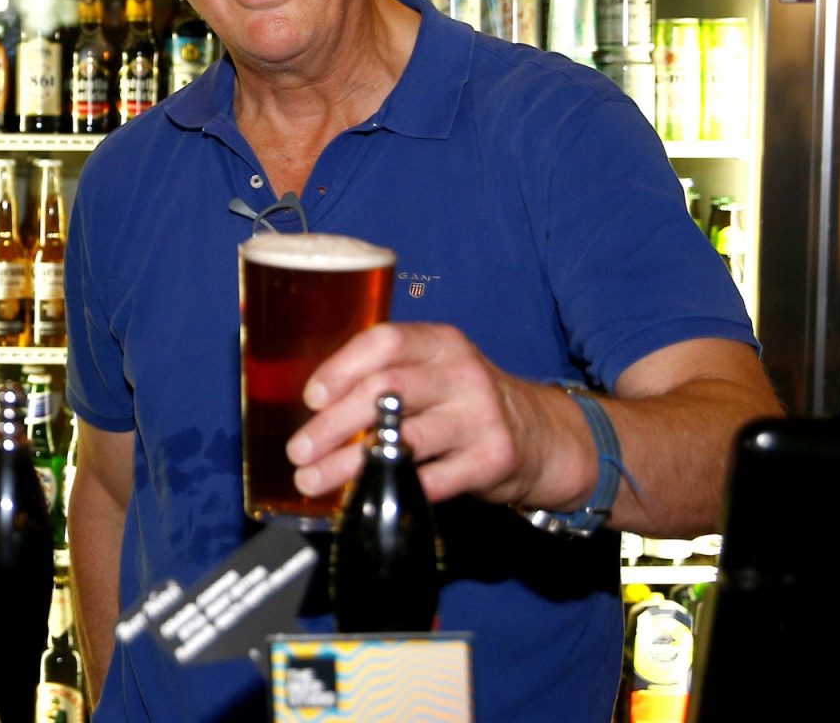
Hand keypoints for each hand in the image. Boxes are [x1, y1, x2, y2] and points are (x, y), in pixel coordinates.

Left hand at [284, 322, 562, 509]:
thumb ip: (385, 376)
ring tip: (312, 479)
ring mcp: (480, 416)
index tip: (311, 398)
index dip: (342, 368)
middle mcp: (461, 373)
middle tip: (298, 450)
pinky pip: (431, 479)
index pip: (385, 342)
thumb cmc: (464, 402)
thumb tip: (313, 407)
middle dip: (333, 424)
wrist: (541, 435)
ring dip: (348, 464)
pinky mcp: (492, 459)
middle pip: (387, 391)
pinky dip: (391, 488)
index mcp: (440, 343)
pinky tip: (362, 496)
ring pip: (403, 439)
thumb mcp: (434, 371)